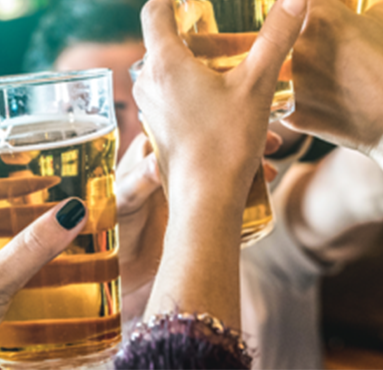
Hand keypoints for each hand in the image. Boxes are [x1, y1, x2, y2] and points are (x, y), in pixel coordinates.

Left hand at [0, 188, 84, 368]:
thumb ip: (29, 249)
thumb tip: (70, 212)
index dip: (10, 177)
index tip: (47, 170)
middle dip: (31, 213)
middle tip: (68, 205)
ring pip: (3, 252)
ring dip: (33, 247)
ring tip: (70, 240)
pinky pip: (6, 282)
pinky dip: (30, 278)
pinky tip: (56, 284)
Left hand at [115, 132, 282, 320]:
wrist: (117, 268)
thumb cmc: (110, 228)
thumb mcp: (122, 202)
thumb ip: (137, 182)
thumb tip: (157, 160)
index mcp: (151, 151)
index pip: (186, 123)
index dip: (213, 115)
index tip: (238, 114)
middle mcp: (174, 163)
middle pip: (214, 141)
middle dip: (243, 136)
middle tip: (271, 140)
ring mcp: (191, 185)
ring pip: (226, 164)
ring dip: (250, 161)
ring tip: (272, 166)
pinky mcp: (201, 208)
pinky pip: (229, 192)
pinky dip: (248, 187)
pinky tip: (265, 187)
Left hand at [135, 0, 306, 191]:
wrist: (207, 204)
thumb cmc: (226, 145)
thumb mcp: (258, 85)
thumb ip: (276, 38)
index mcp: (164, 63)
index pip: (154, 10)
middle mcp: (149, 84)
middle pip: (165, 42)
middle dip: (195, 31)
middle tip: (225, 24)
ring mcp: (152, 111)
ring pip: (173, 74)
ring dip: (202, 66)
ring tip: (235, 66)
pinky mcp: (161, 133)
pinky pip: (177, 100)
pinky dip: (200, 93)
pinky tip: (233, 106)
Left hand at [285, 0, 382, 153]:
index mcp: (318, 14)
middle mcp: (297, 43)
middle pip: (276, 27)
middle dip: (287, 30)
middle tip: (320, 45)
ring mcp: (292, 80)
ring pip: (274, 63)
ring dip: (284, 64)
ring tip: (323, 75)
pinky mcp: (291, 112)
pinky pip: (279, 98)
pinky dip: (292, 97)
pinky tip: (318, 99)